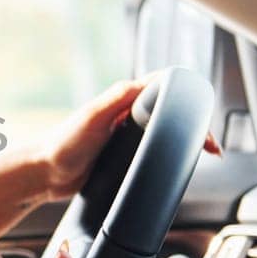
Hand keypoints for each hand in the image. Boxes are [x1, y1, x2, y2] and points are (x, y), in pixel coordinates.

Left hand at [42, 76, 221, 198]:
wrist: (45, 174)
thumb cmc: (62, 145)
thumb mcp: (92, 118)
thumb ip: (116, 99)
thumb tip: (143, 83)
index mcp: (122, 99)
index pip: (164, 87)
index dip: (188, 97)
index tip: (203, 115)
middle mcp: (127, 112)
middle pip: (171, 110)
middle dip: (195, 123)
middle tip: (210, 144)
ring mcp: (126, 133)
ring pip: (165, 130)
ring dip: (186, 139)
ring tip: (204, 153)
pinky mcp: (124, 153)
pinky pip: (154, 150)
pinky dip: (170, 154)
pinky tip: (178, 165)